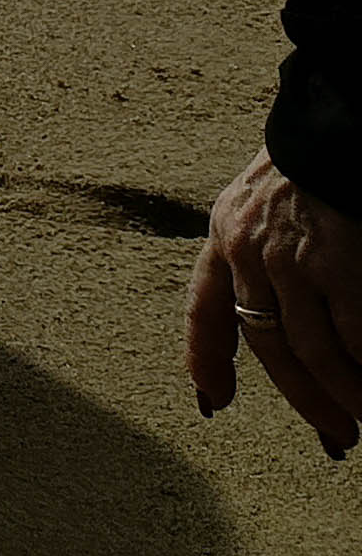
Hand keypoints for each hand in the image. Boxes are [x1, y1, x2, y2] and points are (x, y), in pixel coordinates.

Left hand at [190, 147, 361, 456]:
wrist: (339, 122)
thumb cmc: (319, 158)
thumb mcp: (271, 195)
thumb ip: (267, 247)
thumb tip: (294, 320)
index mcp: (228, 230)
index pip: (208, 303)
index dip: (207, 355)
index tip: (214, 399)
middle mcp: (248, 249)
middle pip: (271, 346)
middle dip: (306, 396)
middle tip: (339, 434)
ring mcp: (293, 260)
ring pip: (314, 352)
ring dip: (344, 395)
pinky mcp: (340, 265)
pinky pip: (355, 336)